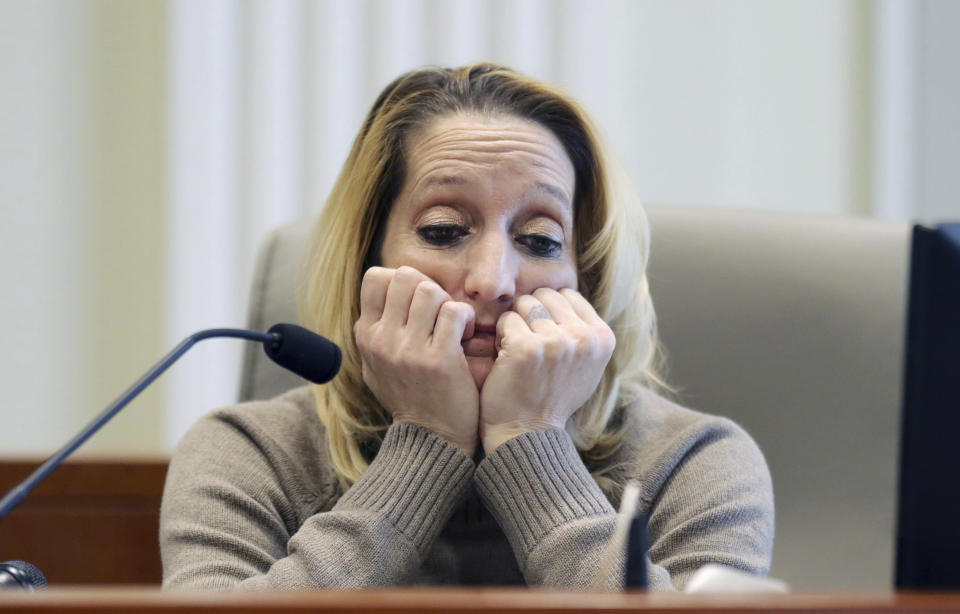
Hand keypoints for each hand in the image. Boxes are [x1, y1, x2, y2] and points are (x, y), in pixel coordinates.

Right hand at [354, 266, 479, 456]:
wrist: (431, 440)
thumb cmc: (409, 400)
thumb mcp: (376, 367)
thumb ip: (376, 333)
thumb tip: (383, 295)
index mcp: (366, 336)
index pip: (376, 277)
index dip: (402, 279)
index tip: (417, 301)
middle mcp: (382, 339)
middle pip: (405, 276)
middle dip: (428, 286)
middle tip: (439, 310)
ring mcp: (409, 349)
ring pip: (430, 290)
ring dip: (448, 302)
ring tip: (453, 325)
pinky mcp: (439, 358)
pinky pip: (453, 311)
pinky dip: (465, 318)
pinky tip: (466, 335)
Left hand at [479, 288, 614, 452]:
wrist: (528, 432)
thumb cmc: (553, 397)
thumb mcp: (586, 366)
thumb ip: (584, 331)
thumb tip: (566, 295)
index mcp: (603, 338)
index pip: (568, 295)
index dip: (550, 312)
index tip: (546, 338)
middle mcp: (584, 338)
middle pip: (545, 295)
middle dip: (532, 314)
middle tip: (530, 344)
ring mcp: (556, 342)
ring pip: (525, 304)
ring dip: (516, 323)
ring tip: (519, 350)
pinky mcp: (527, 348)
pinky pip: (507, 320)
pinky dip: (501, 337)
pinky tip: (506, 358)